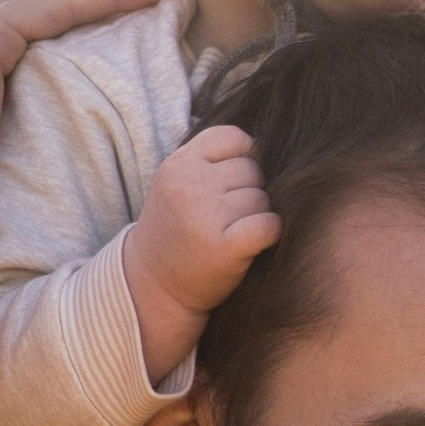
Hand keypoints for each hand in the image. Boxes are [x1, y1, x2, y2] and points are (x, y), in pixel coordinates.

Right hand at [122, 124, 281, 384]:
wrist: (154, 287)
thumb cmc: (176, 233)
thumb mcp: (177, 184)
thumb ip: (210, 161)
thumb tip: (264, 148)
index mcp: (178, 163)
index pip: (234, 138)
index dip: (245, 158)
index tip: (235, 183)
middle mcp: (189, 185)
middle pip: (252, 170)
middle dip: (250, 191)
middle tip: (229, 217)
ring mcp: (205, 216)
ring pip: (261, 199)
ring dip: (256, 216)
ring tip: (232, 233)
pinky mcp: (224, 248)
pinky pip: (268, 225)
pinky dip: (269, 233)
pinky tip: (254, 243)